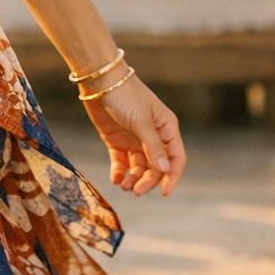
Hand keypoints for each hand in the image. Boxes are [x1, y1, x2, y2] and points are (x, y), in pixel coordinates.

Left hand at [80, 69, 185, 195]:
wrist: (98, 81)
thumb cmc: (124, 95)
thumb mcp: (141, 121)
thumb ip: (152, 146)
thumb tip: (165, 169)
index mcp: (166, 128)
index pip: (175, 158)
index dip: (172, 176)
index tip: (164, 193)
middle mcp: (153, 136)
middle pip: (156, 166)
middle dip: (148, 180)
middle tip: (136, 191)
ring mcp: (135, 139)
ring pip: (139, 167)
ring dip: (133, 179)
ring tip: (123, 185)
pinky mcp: (117, 141)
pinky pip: (122, 162)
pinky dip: (120, 172)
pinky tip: (116, 179)